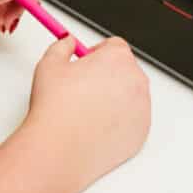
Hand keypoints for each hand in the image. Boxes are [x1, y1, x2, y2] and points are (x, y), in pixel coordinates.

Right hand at [20, 36, 149, 192]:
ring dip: (114, 100)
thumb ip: (63, 45)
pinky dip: (119, 123)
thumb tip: (68, 42)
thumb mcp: (50, 64)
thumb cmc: (56, 108)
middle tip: (83, 91)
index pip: (114, 46)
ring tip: (86, 113)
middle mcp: (137, 80)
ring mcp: (143, 108)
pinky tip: (96, 129)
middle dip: (107, 77)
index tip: (86, 65)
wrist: (59, 150)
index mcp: (118, 58)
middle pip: (125, 70)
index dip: (97, 54)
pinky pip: (132, 121)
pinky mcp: (142, 132)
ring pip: (129, 97)